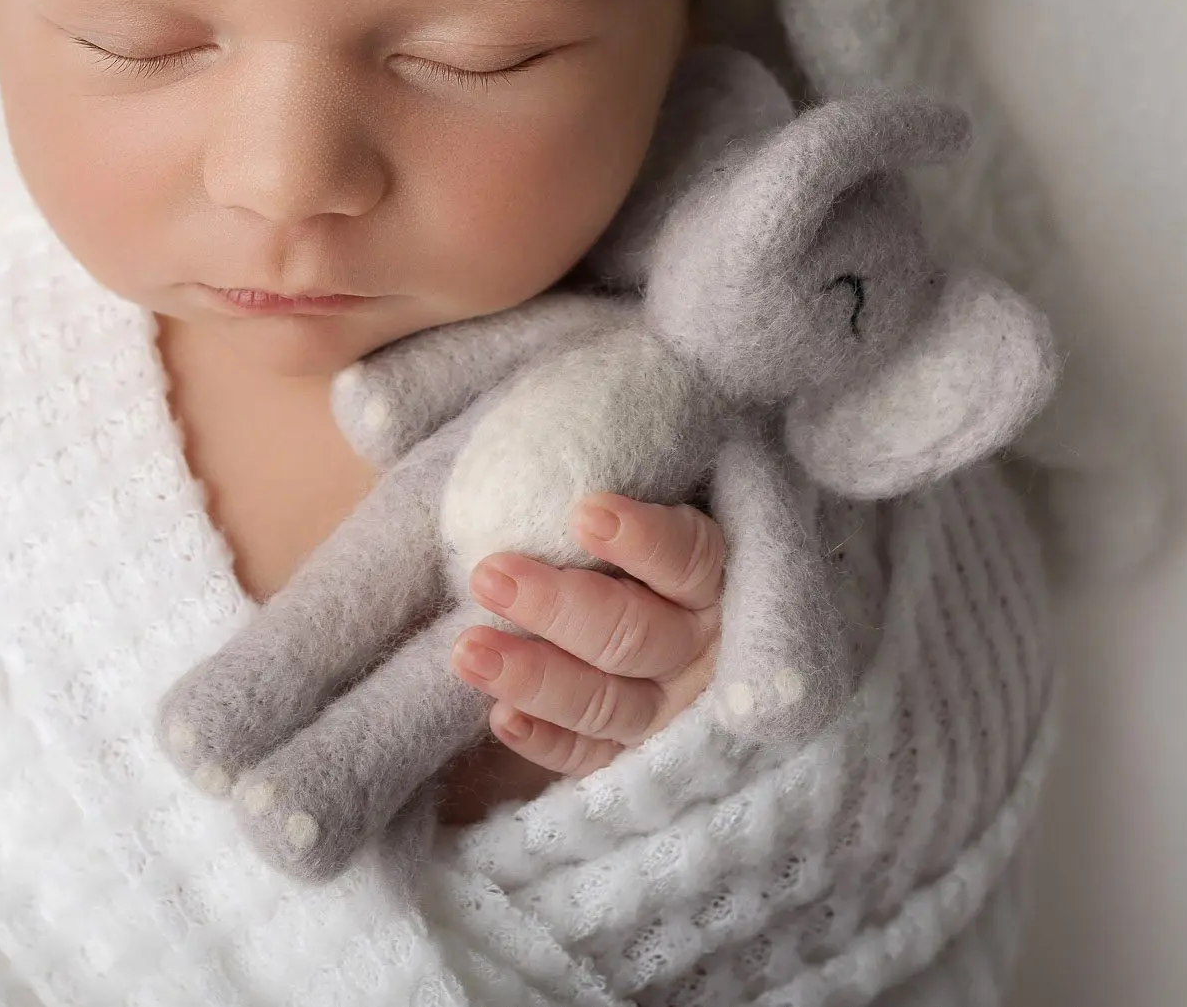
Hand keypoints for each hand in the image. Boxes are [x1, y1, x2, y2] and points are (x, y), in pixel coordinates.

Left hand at [448, 492, 725, 776]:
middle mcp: (700, 646)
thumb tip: (556, 427)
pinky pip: (593, 758)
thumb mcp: (663, 498)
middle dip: (557, 608)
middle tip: (489, 576)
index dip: (642, 539)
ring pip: (609, 703)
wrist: (682, 619)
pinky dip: (547, 741)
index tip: (582, 512)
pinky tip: (499, 717)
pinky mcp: (637, 752)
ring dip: (536, 677)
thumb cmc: (646, 540)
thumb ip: (634, 480)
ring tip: (469, 651)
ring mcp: (671, 706)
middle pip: (635, 635)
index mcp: (717, 576)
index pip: (689, 558)